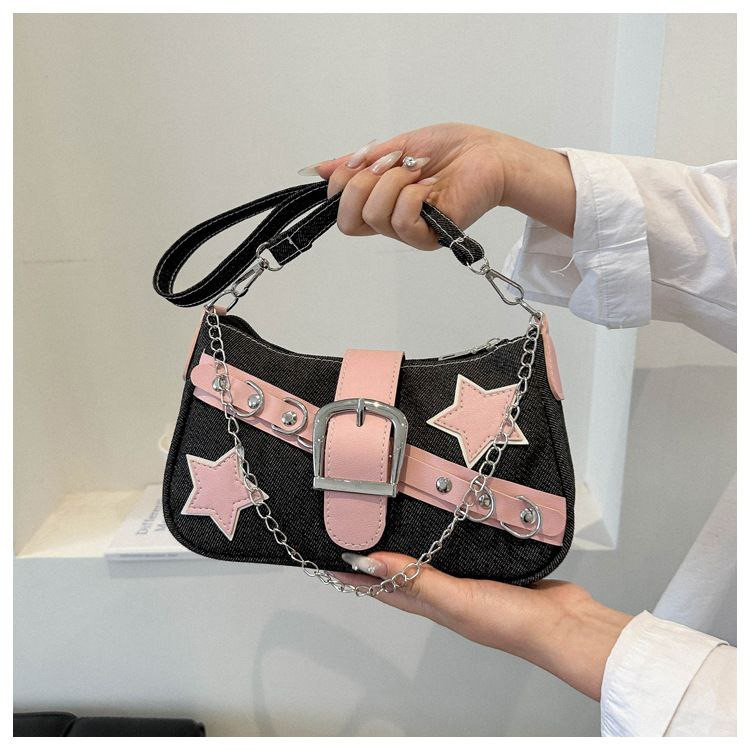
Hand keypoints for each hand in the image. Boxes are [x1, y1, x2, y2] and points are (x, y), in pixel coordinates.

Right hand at [300, 123, 575, 248]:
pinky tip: (429, 186)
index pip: (340, 209)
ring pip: (373, 216)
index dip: (341, 182)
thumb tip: (319, 169)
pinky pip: (401, 221)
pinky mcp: (430, 237)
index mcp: (380, 202)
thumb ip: (359, 161)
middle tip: (392, 164)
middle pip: (348, 220)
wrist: (489, 153)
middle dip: (361, 182)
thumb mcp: (395, 147)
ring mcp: (410, 232)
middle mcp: (390, 221)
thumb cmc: (452, 150)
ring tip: (416, 171)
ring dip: (392, 182)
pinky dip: (412, 195)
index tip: (364, 158)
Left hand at [337, 552, 631, 700]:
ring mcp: (469, 580)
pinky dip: (446, 538)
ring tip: (393, 522)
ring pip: (430, 559)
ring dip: (410, 544)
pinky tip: (447, 523)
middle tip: (357, 531)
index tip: (327, 559)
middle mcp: (447, 593)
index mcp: (433, 604)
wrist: (564, 624)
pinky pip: (459, 549)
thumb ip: (416, 580)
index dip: (354, 575)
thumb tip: (370, 564)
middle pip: (401, 572)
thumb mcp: (457, 600)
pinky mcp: (490, 566)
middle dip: (376, 556)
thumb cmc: (512, 622)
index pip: (381, 587)